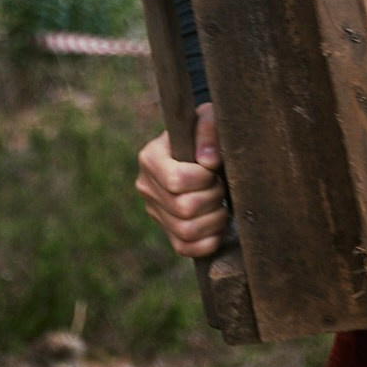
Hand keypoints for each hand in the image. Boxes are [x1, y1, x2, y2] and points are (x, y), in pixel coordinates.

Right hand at [135, 103, 226, 257]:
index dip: (203, 178)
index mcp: (150, 157)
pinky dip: (209, 241)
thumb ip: (208, 129)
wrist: (204, 152)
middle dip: (213, 197)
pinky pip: (186, 249)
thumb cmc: (206, 134)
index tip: (213, 168)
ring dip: (214, 219)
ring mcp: (155, 212)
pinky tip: (217, 224)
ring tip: (220, 203)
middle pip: (184, 208)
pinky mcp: (167, 231)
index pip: (176, 180)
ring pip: (187, 231)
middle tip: (220, 185)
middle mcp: (146, 186)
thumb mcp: (209, 118)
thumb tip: (208, 161)